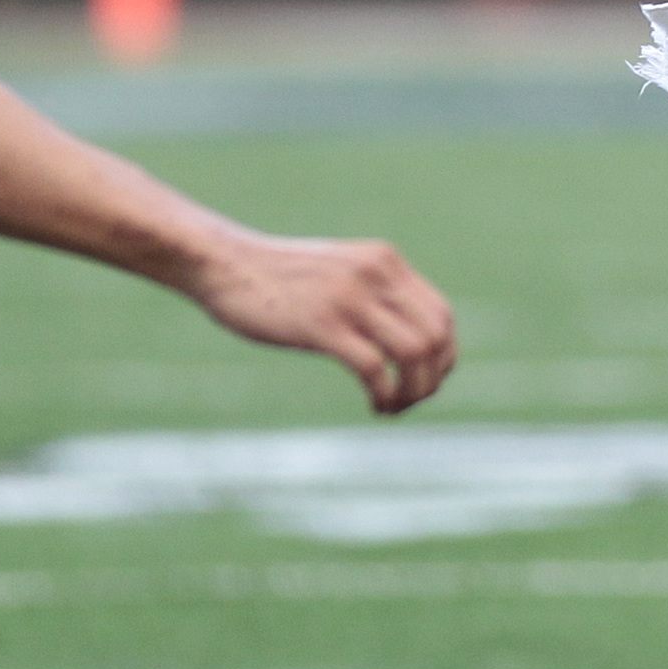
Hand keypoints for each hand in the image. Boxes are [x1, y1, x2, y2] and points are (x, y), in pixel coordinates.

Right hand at [186, 229, 458, 414]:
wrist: (223, 263)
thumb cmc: (276, 277)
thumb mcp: (338, 273)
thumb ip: (372, 293)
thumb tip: (405, 339)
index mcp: (384, 261)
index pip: (442, 315)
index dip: (443, 357)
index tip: (425, 381)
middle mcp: (375, 275)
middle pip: (435, 337)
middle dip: (432, 379)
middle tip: (409, 400)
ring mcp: (349, 298)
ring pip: (414, 354)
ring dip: (413, 392)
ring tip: (392, 407)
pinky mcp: (322, 324)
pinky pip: (375, 368)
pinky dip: (385, 395)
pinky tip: (375, 406)